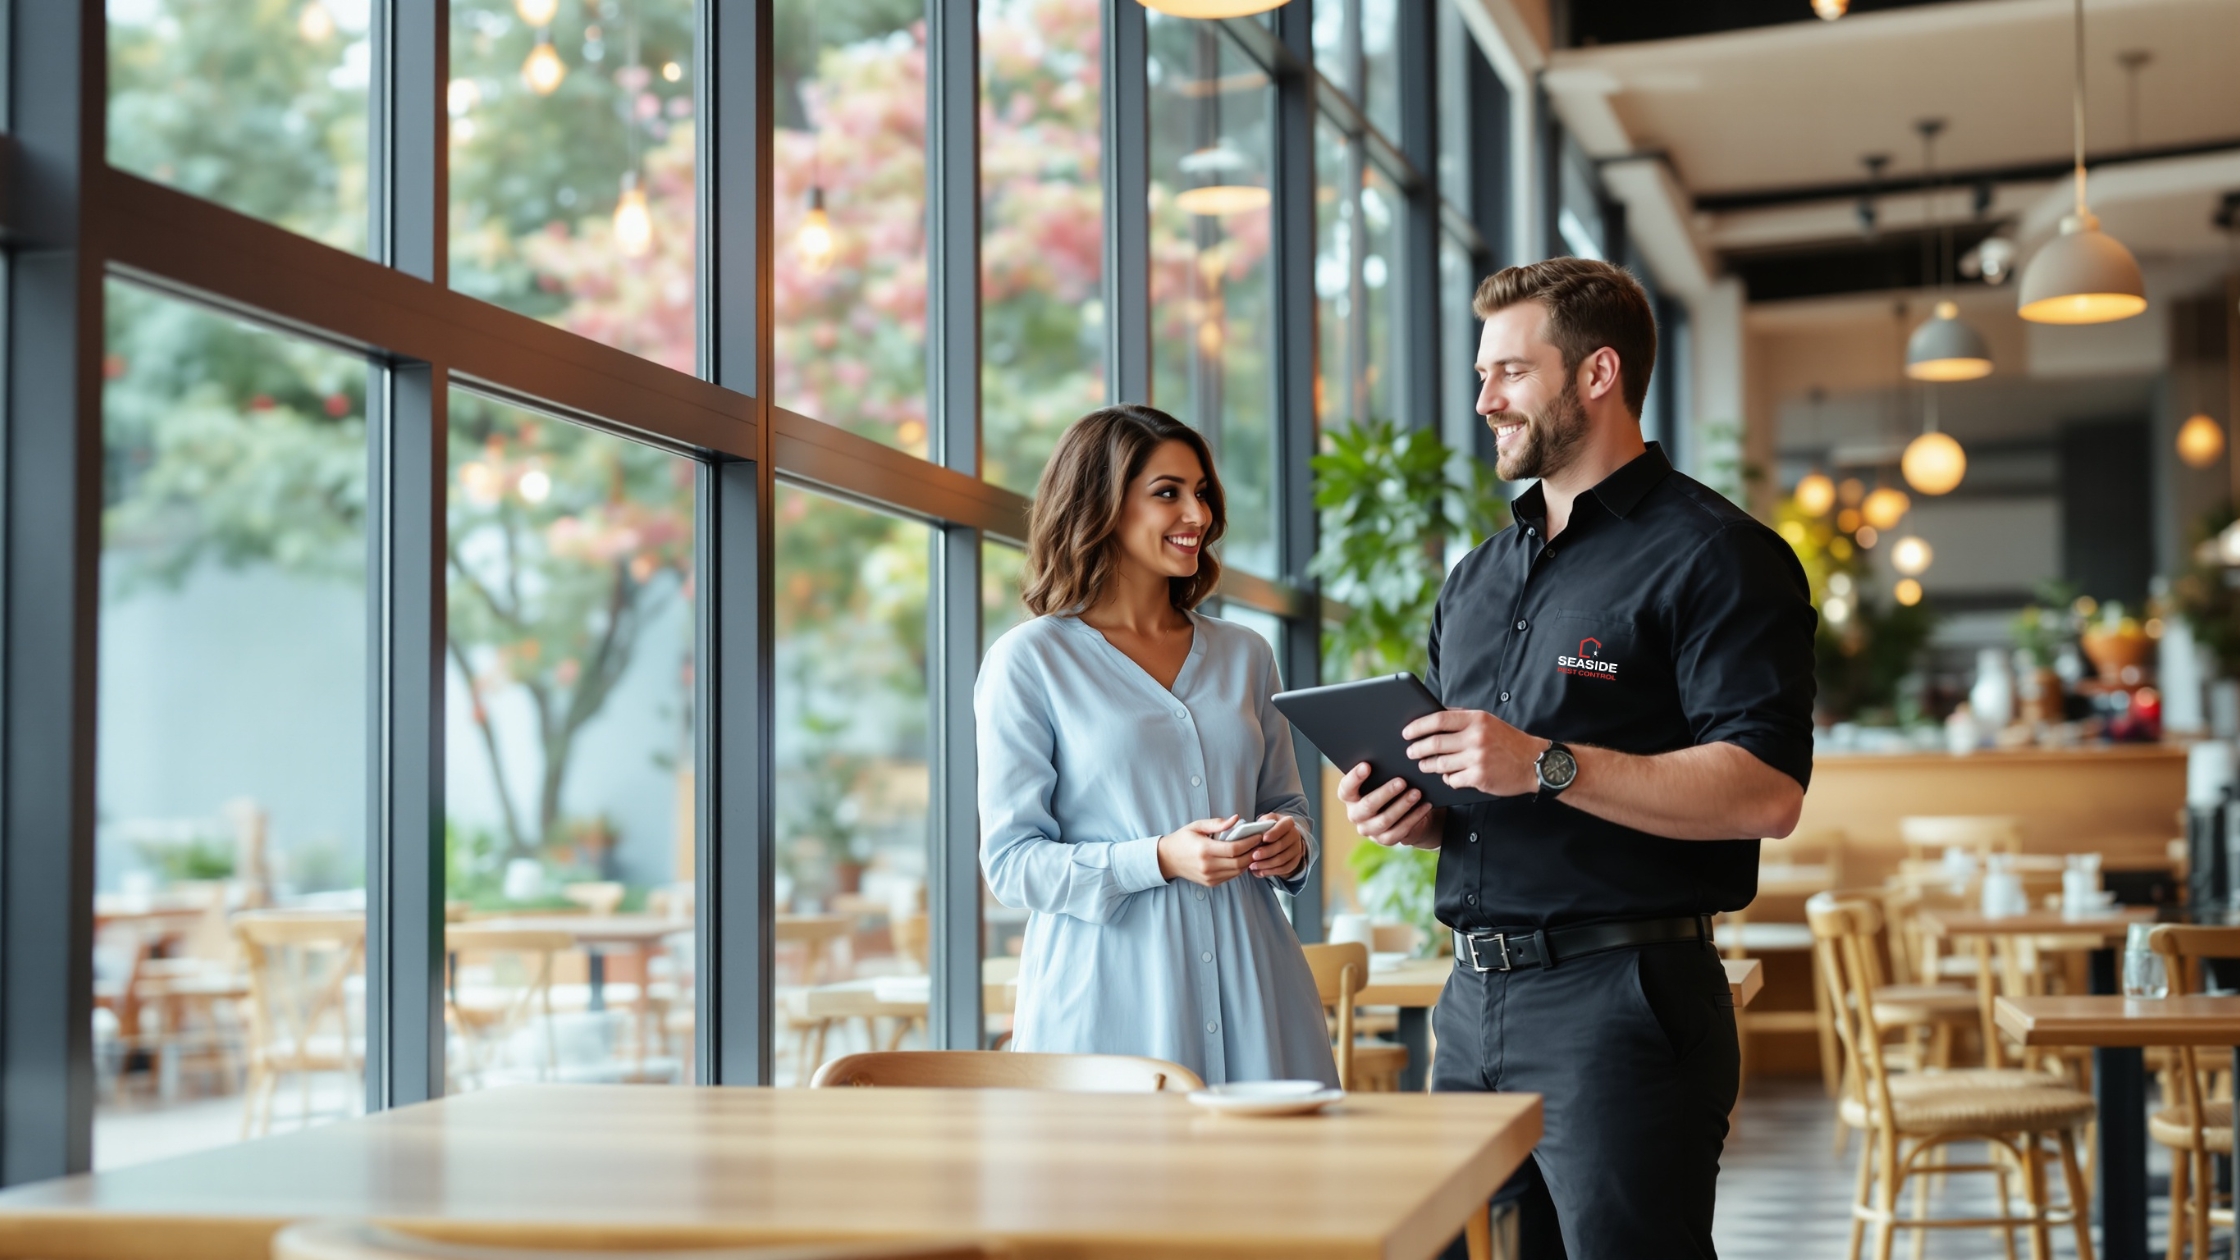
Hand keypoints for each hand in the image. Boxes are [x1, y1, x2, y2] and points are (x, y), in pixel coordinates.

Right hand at [1156, 815, 1255, 887]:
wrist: (1168, 859)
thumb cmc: (1183, 839)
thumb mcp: (1197, 826)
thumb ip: (1217, 823)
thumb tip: (1236, 819)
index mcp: (1204, 850)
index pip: (1234, 848)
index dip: (1250, 842)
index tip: (1258, 835)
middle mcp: (1207, 866)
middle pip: (1239, 862)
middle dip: (1253, 852)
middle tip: (1261, 843)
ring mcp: (1209, 877)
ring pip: (1237, 871)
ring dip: (1248, 861)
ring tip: (1254, 850)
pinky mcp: (1211, 883)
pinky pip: (1231, 876)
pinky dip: (1240, 868)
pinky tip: (1243, 858)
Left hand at [1244, 814, 1305, 879]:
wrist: (1284, 837)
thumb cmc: (1271, 828)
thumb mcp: (1266, 820)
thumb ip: (1261, 823)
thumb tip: (1253, 830)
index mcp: (1288, 823)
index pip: (1283, 826)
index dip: (1274, 833)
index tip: (1263, 838)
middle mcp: (1295, 835)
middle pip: (1282, 845)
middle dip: (1266, 852)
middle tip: (1253, 856)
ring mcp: (1297, 849)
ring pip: (1282, 859)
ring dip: (1266, 864)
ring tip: (1253, 866)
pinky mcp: (1295, 861)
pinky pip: (1284, 869)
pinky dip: (1271, 871)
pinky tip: (1260, 872)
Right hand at [1337, 763, 1439, 849]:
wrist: (1402, 811)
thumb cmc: (1388, 787)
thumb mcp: (1381, 779)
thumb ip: (1380, 772)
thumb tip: (1391, 758)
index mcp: (1349, 797)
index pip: (1346, 789)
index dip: (1355, 778)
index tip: (1367, 765)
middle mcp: (1355, 815)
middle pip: (1367, 806)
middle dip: (1386, 793)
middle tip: (1402, 781)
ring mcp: (1369, 830)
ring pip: (1384, 820)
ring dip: (1402, 805)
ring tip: (1417, 793)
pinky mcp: (1384, 840)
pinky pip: (1399, 831)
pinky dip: (1414, 818)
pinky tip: (1425, 806)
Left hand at [1403, 709, 1547, 796]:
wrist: (1536, 763)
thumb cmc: (1508, 741)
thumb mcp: (1488, 721)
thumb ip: (1463, 718)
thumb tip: (1432, 715)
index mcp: (1477, 719)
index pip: (1439, 719)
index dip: (1418, 726)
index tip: (1406, 732)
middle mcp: (1476, 737)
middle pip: (1435, 743)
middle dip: (1417, 749)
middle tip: (1411, 752)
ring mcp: (1478, 758)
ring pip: (1440, 764)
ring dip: (1429, 766)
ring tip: (1424, 765)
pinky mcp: (1479, 777)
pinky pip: (1452, 780)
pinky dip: (1448, 779)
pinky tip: (1449, 777)